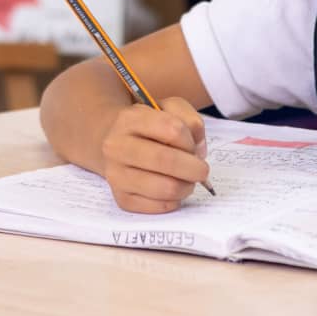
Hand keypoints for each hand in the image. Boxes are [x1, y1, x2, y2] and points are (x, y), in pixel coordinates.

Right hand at [100, 97, 210, 213]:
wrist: (114, 144)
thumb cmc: (149, 127)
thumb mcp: (169, 108)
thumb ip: (190, 121)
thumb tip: (198, 151)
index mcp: (130, 119)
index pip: (172, 129)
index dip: (190, 141)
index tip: (194, 147)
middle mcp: (117, 147)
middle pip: (166, 161)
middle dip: (194, 169)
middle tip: (202, 171)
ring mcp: (115, 175)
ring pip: (165, 188)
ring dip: (186, 187)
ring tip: (187, 181)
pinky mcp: (121, 198)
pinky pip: (158, 207)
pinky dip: (174, 201)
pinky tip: (172, 191)